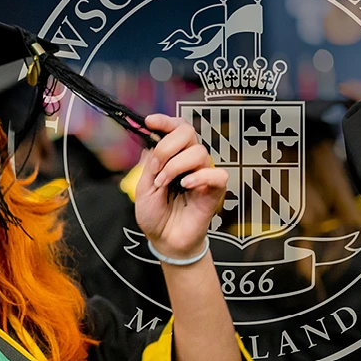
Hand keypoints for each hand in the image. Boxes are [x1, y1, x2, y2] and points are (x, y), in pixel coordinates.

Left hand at [134, 114, 227, 259]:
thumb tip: (151, 140)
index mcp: (174, 156)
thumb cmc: (156, 215)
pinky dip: (200, 177)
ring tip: (164, 184)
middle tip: (156, 169)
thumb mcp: (143, 187)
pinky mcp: (215, 190)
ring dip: (176, 166)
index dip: (165, 121)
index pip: (176, 128)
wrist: (165, 240)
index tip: (150, 122)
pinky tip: (186, 186)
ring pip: (199, 152)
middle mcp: (190, 161)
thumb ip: (149, 163)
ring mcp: (203, 174)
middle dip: (167, 147)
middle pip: (187, 132)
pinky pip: (217, 174)